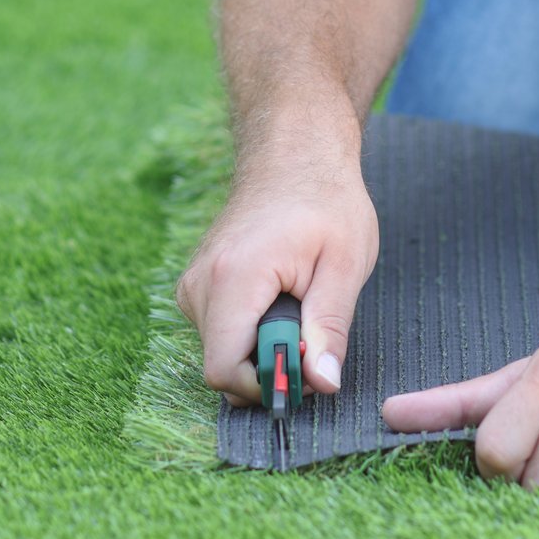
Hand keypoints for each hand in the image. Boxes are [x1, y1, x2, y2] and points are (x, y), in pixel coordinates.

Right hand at [174, 163, 378, 406]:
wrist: (294, 154)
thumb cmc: (325, 201)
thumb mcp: (345, 265)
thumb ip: (330, 328)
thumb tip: (322, 383)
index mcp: (233, 278)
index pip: (223, 370)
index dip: (267, 384)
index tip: (308, 366)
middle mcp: (199, 284)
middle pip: (222, 366)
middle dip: (269, 366)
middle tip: (312, 332)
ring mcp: (193, 284)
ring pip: (220, 352)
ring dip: (262, 347)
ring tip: (298, 304)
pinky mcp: (196, 286)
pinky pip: (219, 333)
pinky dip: (250, 331)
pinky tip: (279, 299)